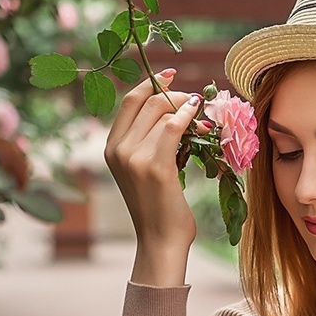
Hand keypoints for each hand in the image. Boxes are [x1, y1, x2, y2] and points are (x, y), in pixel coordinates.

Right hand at [104, 70, 207, 268]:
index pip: (129, 101)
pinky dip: (189, 116)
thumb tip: (174, 113)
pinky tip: (200, 118)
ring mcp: (133, 157)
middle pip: (148, 101)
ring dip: (187, 108)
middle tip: (196, 101)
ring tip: (204, 117)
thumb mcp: (145, 171)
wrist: (160, 241)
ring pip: (163, 111)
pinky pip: (173, 126)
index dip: (150, 83)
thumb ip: (149, 143)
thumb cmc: (159, 208)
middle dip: (175, 94)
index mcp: (111, 148)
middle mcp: (117, 149)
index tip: (171, 75)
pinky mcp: (154, 166)